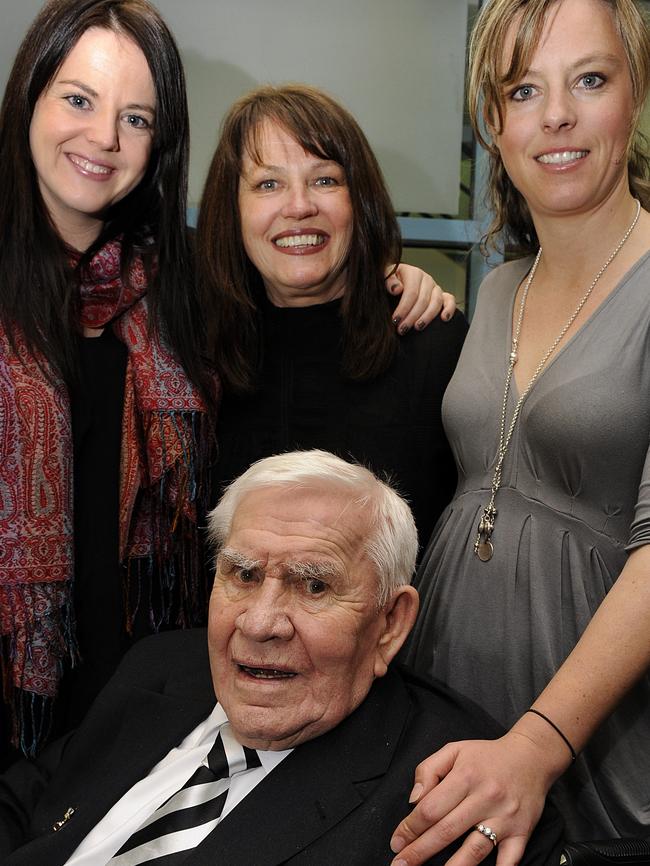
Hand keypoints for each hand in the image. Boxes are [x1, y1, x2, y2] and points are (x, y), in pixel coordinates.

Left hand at [386, 264, 455, 332]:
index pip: (411, 292)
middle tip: (402, 329)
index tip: (395, 321)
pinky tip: (444, 319)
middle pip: (423, 300)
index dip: (403, 308)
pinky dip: (449, 309)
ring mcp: (435, 287)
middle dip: (412, 316)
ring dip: (427, 317)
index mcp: (413, 273)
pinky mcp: (442, 295)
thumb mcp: (384, 278)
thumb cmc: (389, 283)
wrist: (396, 284)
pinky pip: (450, 300)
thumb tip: (397, 290)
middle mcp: (426, 279)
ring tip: (417, 328)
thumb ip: (388, 282)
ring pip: (436, 302)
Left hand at [390, 733, 552, 865]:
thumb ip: (429, 770)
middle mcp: (484, 798)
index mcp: (465, 777)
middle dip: (420, 851)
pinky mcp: (521, 833)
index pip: (430, 808)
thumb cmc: (487, 756)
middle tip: (401, 864)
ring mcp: (504, 818)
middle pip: (446, 831)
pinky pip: (508, 861)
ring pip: (474, 850)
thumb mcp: (454, 750)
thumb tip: (414, 798)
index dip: (410, 827)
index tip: (397, 841)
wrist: (531, 757)